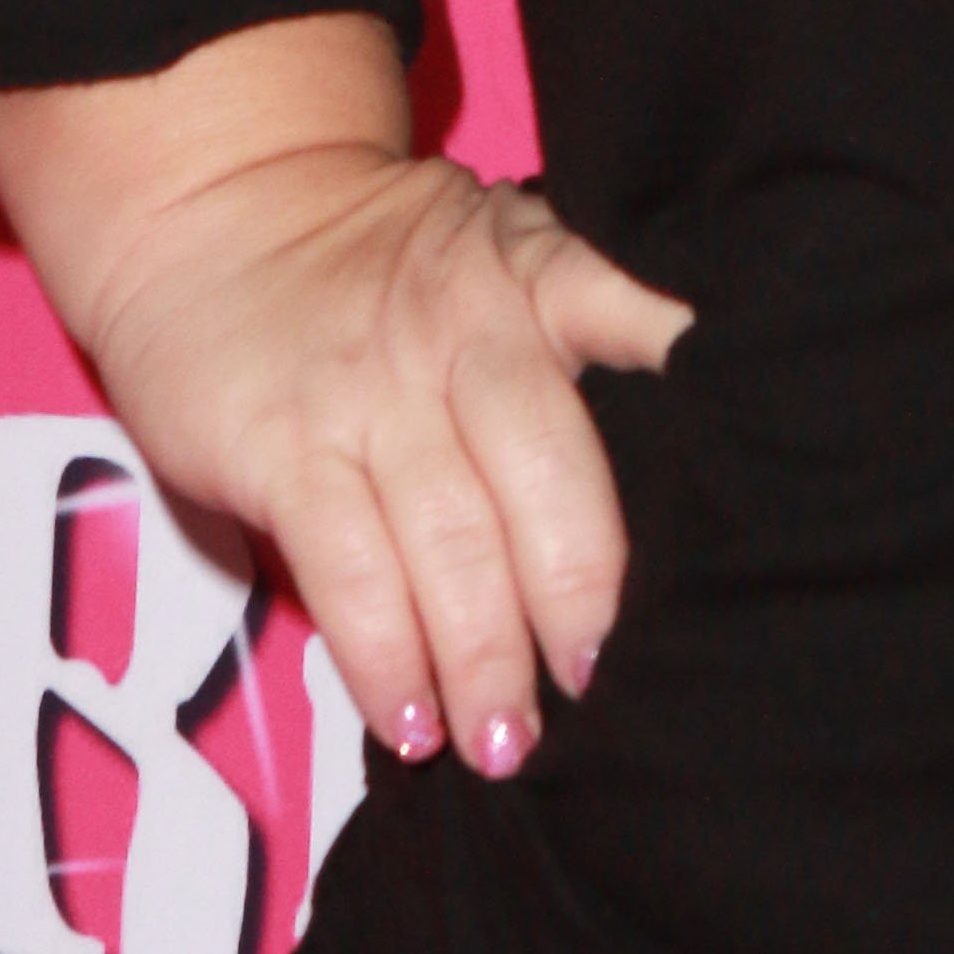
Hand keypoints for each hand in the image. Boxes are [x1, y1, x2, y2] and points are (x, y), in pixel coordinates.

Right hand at [70, 137, 688, 778]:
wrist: (213, 207)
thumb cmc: (380, 264)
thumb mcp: (500, 253)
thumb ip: (584, 330)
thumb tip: (680, 471)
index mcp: (535, 277)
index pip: (635, 323)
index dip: (688, 400)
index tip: (739, 499)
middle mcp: (463, 328)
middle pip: (548, 475)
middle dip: (581, 599)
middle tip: (600, 690)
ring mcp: (369, 390)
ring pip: (452, 539)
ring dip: (485, 659)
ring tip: (508, 745)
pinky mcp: (282, 445)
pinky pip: (348, 568)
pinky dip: (384, 656)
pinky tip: (411, 723)